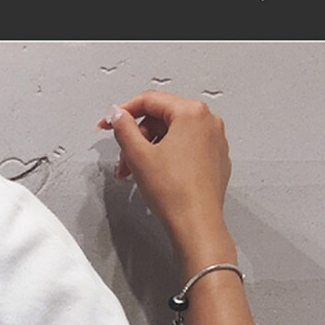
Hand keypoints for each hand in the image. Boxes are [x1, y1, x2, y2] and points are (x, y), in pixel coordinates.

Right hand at [97, 90, 231, 253]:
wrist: (196, 224)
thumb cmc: (175, 193)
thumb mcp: (139, 156)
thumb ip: (124, 128)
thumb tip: (118, 116)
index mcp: (191, 113)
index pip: (150, 100)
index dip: (123, 111)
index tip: (109, 122)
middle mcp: (208, 122)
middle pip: (162, 118)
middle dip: (137, 138)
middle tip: (123, 159)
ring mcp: (214, 141)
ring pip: (173, 135)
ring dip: (149, 150)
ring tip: (136, 172)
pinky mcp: (215, 159)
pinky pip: (185, 148)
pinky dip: (166, 157)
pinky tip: (156, 176)